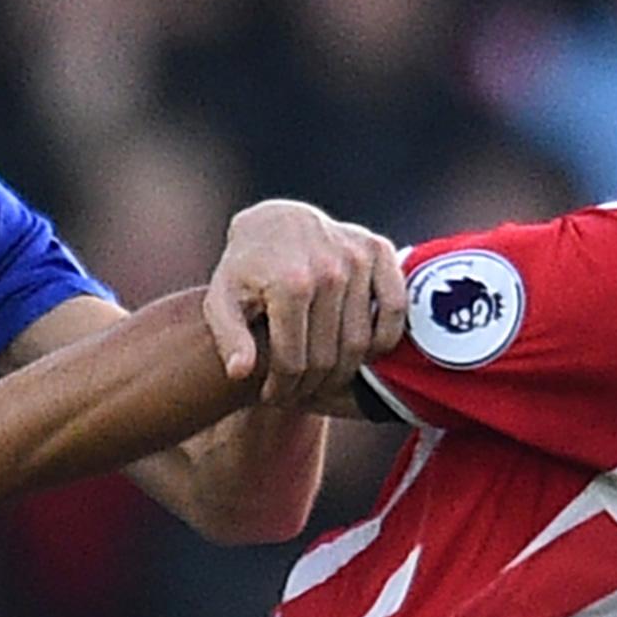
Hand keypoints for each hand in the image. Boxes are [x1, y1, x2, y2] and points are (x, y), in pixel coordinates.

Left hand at [202, 200, 406, 408]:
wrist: (277, 220)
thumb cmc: (245, 268)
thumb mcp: (222, 299)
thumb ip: (228, 337)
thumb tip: (240, 372)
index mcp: (288, 284)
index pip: (292, 360)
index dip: (282, 388)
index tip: (273, 397)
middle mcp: (328, 270)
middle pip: (327, 358)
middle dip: (310, 386)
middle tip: (298, 394)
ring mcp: (356, 258)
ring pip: (361, 343)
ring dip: (344, 372)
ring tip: (322, 379)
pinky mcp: (379, 250)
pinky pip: (394, 310)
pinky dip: (384, 340)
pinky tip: (363, 353)